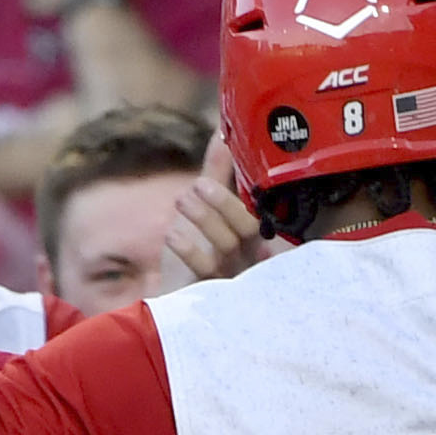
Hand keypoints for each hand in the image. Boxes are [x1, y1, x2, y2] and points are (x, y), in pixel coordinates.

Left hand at [162, 134, 268, 285]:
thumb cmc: (202, 252)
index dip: (259, 190)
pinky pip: (204, 274)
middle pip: (249, 230)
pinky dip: (190, 251)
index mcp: (259, 233)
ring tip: (182, 200)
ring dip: (204, 220)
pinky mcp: (213, 296)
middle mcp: (253, 257)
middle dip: (225, 205)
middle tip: (200, 185)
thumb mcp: (209, 209)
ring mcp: (235, 277)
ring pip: (227, 249)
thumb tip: (222, 132)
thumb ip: (218, 172)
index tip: (246, 168)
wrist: (178, 302)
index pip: (263, 210)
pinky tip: (172, 235)